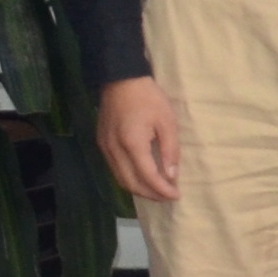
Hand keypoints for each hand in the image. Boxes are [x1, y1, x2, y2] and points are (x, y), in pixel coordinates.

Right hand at [95, 75, 178, 204]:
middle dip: (150, 194)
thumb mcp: (167, 121)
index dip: (162, 190)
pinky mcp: (101, 144)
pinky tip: (141, 177)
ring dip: (138, 189)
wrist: (120, 79)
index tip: (176, 196)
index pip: (148, 177)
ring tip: (157, 191)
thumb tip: (171, 176)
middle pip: (130, 183)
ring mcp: (104, 148)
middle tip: (168, 197)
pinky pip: (114, 169)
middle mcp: (114, 150)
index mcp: (132, 144)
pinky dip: (128, 178)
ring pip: (120, 179)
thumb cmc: (148, 98)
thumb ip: (170, 150)